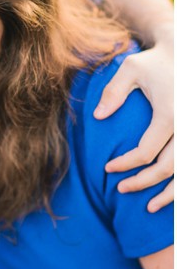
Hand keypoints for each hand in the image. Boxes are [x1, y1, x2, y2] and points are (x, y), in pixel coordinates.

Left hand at [95, 43, 173, 211]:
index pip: (145, 151)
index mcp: (170, 113)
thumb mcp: (130, 68)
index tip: (107, 168)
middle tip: (120, 189)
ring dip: (169, 194)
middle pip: (167, 167)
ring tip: (148, 207)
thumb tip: (97, 117)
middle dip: (143, 182)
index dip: (125, 164)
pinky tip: (168, 197)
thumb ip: (112, 92)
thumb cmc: (155, 61)